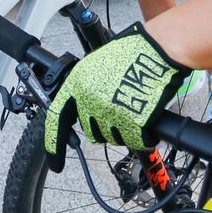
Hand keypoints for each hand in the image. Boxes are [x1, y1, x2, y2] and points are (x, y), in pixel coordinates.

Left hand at [44, 24, 184, 170]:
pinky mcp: (131, 121)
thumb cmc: (132, 52)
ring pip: (113, 138)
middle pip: (92, 132)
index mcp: (77, 83)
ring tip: (136, 108)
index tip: (54, 162)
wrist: (158, 50)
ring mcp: (109, 112)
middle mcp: (89, 100)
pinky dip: (143, 137)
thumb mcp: (97, 64)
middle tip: (121, 112)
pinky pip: (135, 141)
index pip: (56, 117)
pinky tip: (148, 122)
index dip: (53, 142)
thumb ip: (86, 87)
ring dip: (124, 130)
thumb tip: (84, 107)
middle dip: (105, 128)